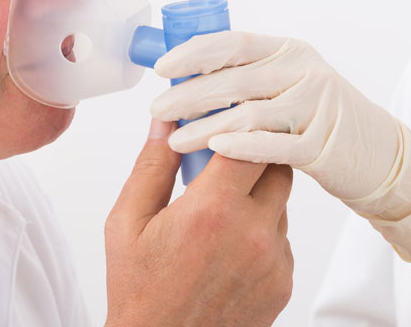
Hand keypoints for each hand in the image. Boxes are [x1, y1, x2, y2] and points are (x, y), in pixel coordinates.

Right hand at [104, 119, 292, 326]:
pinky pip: (282, 239)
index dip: (239, 125)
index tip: (225, 121)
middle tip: (221, 162)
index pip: (249, 142)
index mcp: (212, 211)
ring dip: (257, 196)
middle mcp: (253, 233)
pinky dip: (261, 232)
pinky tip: (226, 245)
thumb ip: (152, 165)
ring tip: (216, 213)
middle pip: (276, 167)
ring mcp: (273, 261)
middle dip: (252, 156)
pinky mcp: (283, 284)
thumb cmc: (139, 290)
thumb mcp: (128, 221)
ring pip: (280, 204)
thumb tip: (164, 122)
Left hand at [150, 31, 410, 261]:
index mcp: (287, 51)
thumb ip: (246, 77)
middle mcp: (302, 72)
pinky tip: (215, 151)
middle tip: (157, 110)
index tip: (161, 68)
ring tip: (174, 140)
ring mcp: (315, 107)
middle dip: (188, 95)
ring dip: (205, 127)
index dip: (193, 54)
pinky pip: (273, 146)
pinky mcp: (322, 145)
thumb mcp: (287, 84)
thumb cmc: (316, 118)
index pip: (232, 44)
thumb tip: (182, 77)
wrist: (380, 155)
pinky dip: (241, 147)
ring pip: (247, 114)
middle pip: (233, 80)